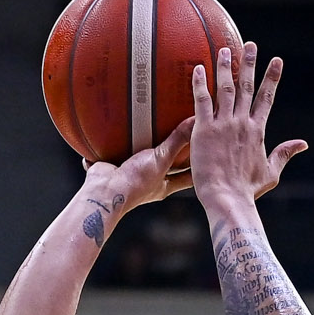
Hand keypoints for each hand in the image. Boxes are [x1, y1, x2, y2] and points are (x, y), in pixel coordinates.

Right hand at [80, 115, 194, 214]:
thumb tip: (194, 123)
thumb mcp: (161, 159)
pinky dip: (116, 147)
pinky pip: (116, 156)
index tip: (209, 157)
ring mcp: (130, 177)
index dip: (198, 168)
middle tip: (183, 139)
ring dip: (144, 149)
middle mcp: (148, 184)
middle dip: (172, 156)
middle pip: (166, 168)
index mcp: (163, 186)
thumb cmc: (135, 183)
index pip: (187, 177)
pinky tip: (116, 133)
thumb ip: (177, 141)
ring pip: (141, 161)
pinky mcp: (113, 169)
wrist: (104, 192)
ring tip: (151, 131)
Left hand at [188, 42, 307, 211]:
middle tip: (250, 45)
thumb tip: (303, 144)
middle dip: (250, 63)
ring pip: (225, 88)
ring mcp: (223, 124)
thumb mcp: (271, 172)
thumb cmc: (247, 190)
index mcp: (257, 130)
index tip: (276, 60)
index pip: (266, 97)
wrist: (227, 198)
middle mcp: (242, 122)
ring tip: (224, 49)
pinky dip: (200, 83)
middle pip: (246, 86)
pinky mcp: (204, 130)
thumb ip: (284, 154)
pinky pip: (202, 101)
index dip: (272, 78)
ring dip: (225, 67)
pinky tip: (197, 68)